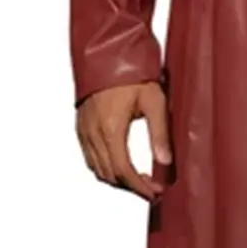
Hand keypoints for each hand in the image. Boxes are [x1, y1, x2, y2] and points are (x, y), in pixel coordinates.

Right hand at [75, 81, 172, 200]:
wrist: (107, 53)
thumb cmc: (132, 73)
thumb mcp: (154, 101)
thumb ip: (160, 133)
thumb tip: (165, 162)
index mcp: (111, 129)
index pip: (124, 172)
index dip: (140, 187)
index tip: (155, 194)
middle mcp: (93, 134)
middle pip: (110, 175)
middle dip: (131, 187)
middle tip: (152, 190)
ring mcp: (84, 131)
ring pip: (97, 170)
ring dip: (118, 180)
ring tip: (140, 180)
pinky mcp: (81, 126)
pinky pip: (90, 158)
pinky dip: (105, 168)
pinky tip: (121, 165)